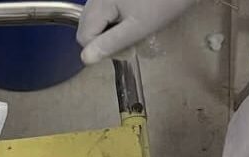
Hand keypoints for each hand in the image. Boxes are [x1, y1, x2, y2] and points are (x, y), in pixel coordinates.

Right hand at [77, 0, 196, 64]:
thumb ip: (110, 43)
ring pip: (96, 19)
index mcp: (100, 4)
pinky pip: (105, 9)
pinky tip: (133, 17)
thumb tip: (86, 59)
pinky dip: (115, 18)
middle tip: (130, 42)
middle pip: (87, 27)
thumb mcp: (139, 27)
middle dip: (103, 39)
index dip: (101, 49)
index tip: (126, 50)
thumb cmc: (164, 1)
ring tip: (133, 29)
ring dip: (109, 30)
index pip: (84, 37)